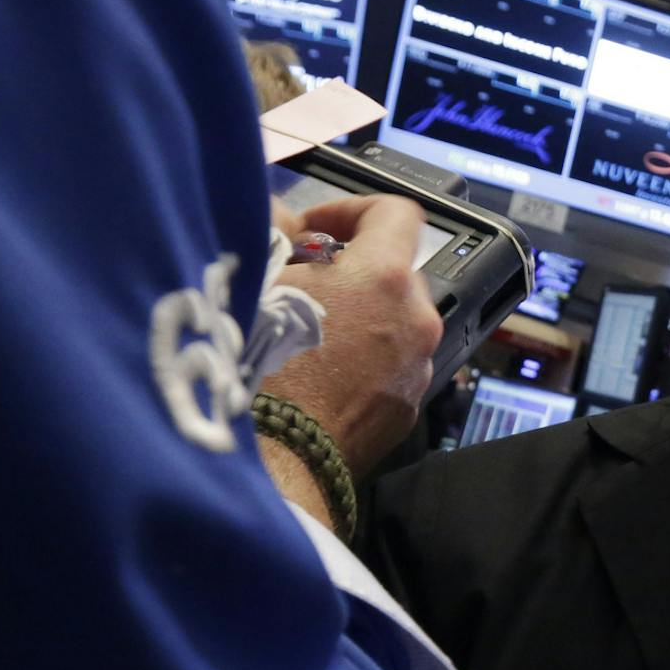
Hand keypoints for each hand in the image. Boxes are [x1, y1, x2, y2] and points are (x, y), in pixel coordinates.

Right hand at [260, 194, 440, 476]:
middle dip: (349, 270)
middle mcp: (415, 321)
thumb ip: (271, 231)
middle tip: (298, 283)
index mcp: (384, 278)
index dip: (352, 209)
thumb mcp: (252, 280)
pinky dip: (362, 359)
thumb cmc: (256, 368)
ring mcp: (416, 369)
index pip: (397, 213)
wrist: (274, 460)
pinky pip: (389, 366)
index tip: (315, 227)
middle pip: (393, 271)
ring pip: (392, 323)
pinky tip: (316, 375)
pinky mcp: (406, 410)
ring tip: (302, 333)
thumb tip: (282, 216)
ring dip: (356, 316)